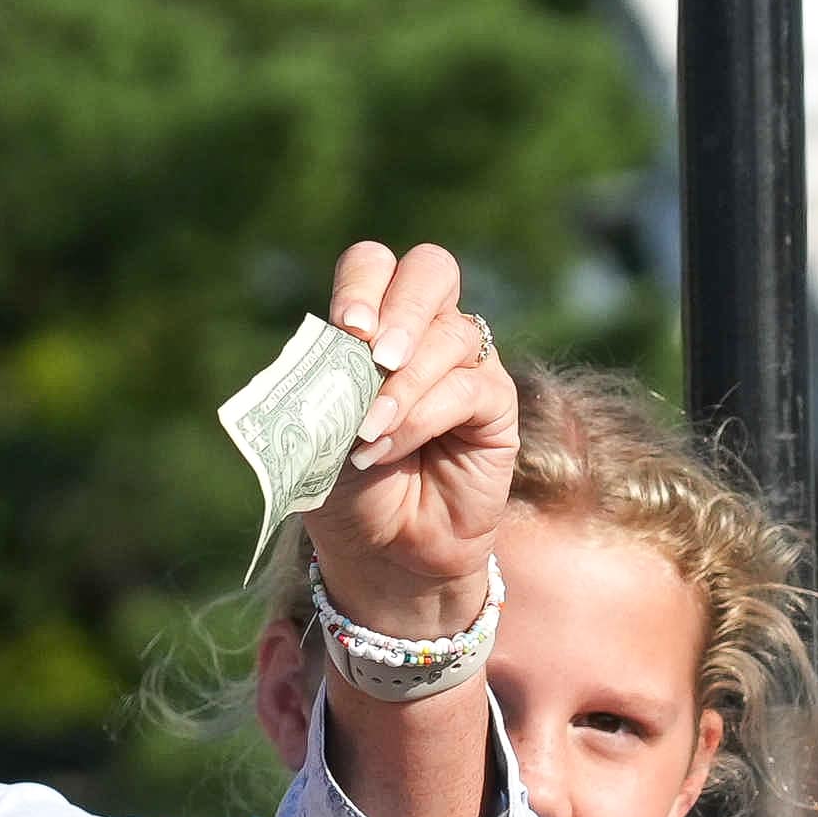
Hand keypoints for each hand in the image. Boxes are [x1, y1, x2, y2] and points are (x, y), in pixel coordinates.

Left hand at [300, 237, 520, 645]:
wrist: (381, 551)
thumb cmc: (346, 488)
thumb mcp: (321, 431)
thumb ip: (331, 383)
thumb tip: (347, 349)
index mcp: (376, 322)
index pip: (375, 265)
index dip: (363, 283)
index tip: (345, 327)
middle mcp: (425, 330)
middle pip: (430, 270)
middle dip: (400, 308)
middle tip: (373, 354)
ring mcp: (465, 363)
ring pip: (449, 335)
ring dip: (402, 384)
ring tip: (367, 431)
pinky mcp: (495, 404)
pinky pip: (467, 388)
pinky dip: (421, 415)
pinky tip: (387, 447)